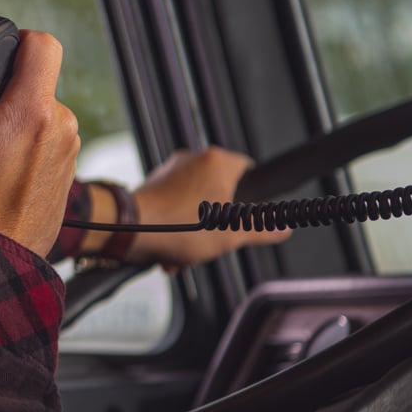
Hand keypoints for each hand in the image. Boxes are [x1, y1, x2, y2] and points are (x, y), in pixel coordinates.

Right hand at [0, 31, 80, 256]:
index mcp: (31, 115)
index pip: (42, 45)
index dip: (16, 45)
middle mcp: (60, 127)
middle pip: (36, 81)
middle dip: (5, 96)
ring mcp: (68, 149)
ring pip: (39, 110)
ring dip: (14, 124)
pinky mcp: (67, 167)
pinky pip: (46, 138)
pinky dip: (25, 146)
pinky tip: (2, 176)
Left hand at [128, 147, 290, 270]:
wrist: (130, 230)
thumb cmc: (178, 226)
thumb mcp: (231, 234)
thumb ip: (261, 229)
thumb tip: (281, 228)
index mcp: (218, 161)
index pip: (248, 169)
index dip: (252, 194)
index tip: (249, 213)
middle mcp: (193, 159)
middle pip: (219, 192)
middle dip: (216, 223)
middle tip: (213, 241)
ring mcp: (170, 171)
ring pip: (194, 204)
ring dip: (194, 232)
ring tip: (188, 252)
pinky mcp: (152, 185)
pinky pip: (173, 208)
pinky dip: (174, 228)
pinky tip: (172, 250)